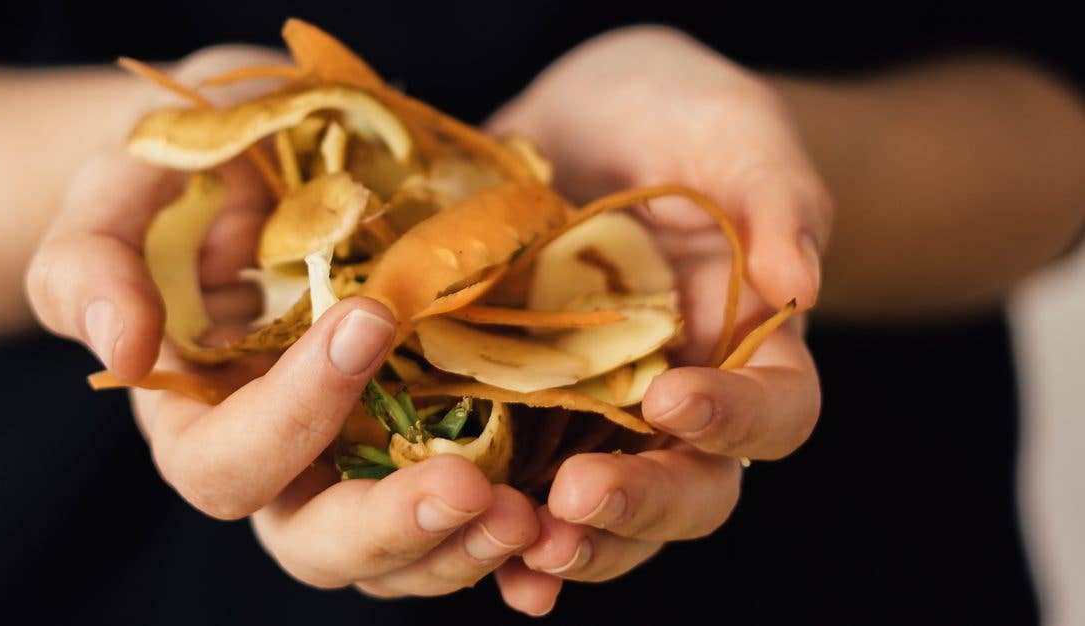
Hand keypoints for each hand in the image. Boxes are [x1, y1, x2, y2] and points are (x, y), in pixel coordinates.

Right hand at [25, 46, 539, 604]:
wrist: (257, 162)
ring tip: (532, 518)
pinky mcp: (424, 431)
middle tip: (470, 490)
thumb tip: (121, 353)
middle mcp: (275, 459)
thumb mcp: (111, 195)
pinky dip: (506, 514)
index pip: (226, 463)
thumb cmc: (174, 175)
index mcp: (192, 419)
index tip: (364, 321)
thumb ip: (88, 266)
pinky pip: (463, 503)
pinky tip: (560, 498)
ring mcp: (355, 455)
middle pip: (316, 543)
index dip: (290, 415)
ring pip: (398, 551)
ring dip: (464, 544)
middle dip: (391, 527)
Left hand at [487, 26, 828, 613]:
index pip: (776, 413)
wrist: (592, 119)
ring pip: (604, 511)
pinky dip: (496, 523)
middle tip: (577, 499)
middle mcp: (682, 401)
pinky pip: (518, 479)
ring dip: (568, 541)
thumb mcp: (734, 132)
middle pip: (691, 489)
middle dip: (638, 504)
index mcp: (754, 348)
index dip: (734, 420)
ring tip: (521, 549)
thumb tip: (799, 283)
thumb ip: (776, 197)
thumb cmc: (681, 117)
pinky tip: (461, 540)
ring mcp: (600, 413)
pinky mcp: (523, 406)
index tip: (672, 397)